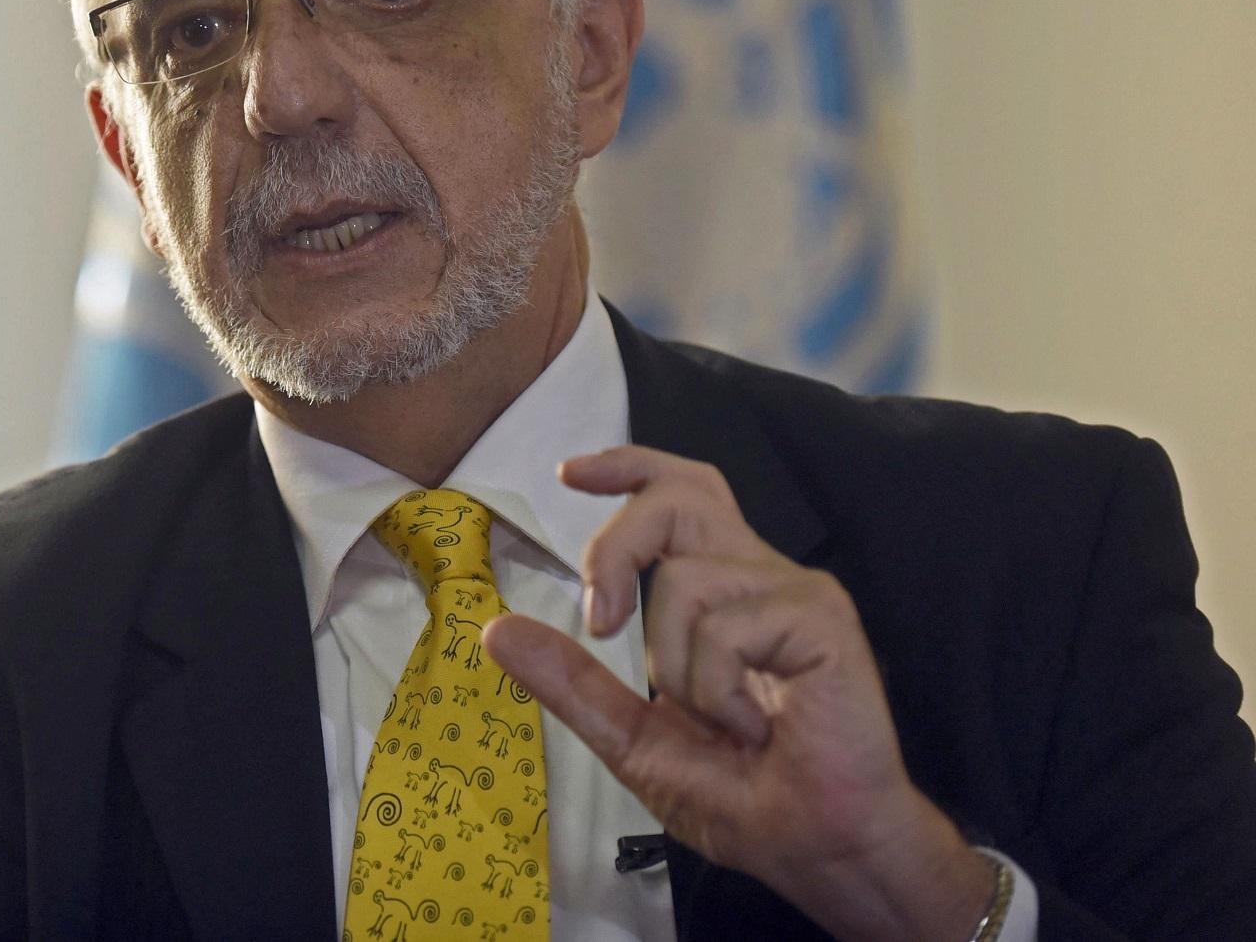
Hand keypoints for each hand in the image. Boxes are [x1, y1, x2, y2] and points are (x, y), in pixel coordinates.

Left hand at [481, 445, 994, 941]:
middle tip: (602, 622)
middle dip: (616, 547)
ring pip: (682, 579)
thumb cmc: (745, 797)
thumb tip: (495, 631)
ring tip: (727, 724)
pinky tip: (757, 730)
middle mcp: (758, 577)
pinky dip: (719, 692)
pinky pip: (723, 627)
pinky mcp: (820, 615)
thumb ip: (572, 682)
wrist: (821, 848)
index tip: (570, 474)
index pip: (681, 495)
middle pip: (677, 499)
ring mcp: (793, 591)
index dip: (629, 467)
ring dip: (678, 668)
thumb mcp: (633, 738)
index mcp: (722, 592)